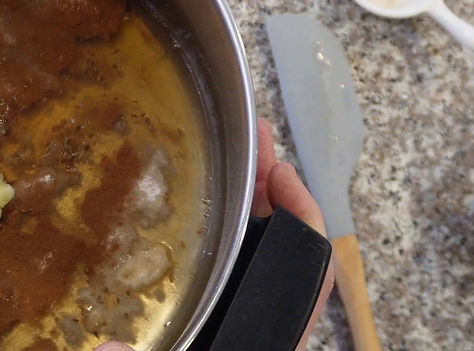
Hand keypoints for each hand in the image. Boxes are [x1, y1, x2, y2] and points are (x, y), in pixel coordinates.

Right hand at [93, 118, 333, 350]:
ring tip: (213, 164)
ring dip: (233, 216)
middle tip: (243, 143)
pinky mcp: (198, 331)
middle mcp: (248, 327)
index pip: (308, 273)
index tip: (279, 171)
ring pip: (239, 266)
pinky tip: (164, 228)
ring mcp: (225, 328)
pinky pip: (201, 286)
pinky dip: (194, 250)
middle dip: (264, 196)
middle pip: (274, 255)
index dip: (302, 215)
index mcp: (261, 339)